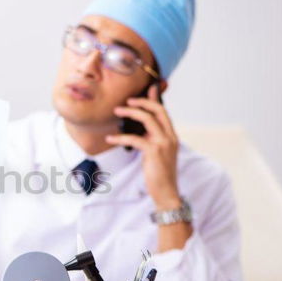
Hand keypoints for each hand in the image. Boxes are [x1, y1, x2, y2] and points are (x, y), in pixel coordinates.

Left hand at [105, 84, 180, 209]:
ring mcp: (164, 143)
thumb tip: (143, 130)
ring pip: (147, 119)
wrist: (166, 192)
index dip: (154, 99)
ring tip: (116, 111)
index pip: (163, 112)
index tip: (148, 88)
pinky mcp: (154, 152)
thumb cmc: (159, 174)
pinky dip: (120, 137)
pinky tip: (110, 138)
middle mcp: (170, 137)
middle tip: (127, 101)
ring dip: (130, 112)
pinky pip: (134, 139)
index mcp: (172, 136)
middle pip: (158, 110)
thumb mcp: (157, 153)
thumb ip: (152, 140)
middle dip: (142, 102)